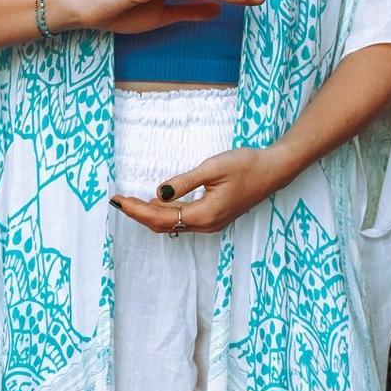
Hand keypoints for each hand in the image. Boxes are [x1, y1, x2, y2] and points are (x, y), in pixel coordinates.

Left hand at [109, 142, 295, 234]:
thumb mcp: (212, 168)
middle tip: (117, 200)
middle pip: (163, 225)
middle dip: (138, 214)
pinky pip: (182, 221)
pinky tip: (155, 203)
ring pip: (172, 225)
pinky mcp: (214, 218)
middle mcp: (206, 225)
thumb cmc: (246, 165)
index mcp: (204, 215)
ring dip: (150, 215)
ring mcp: (211, 224)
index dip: (136, 210)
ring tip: (129, 202)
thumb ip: (184, 182)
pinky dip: (165, 213)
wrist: (274, 171)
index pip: (160, 216)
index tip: (117, 200)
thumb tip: (158, 193)